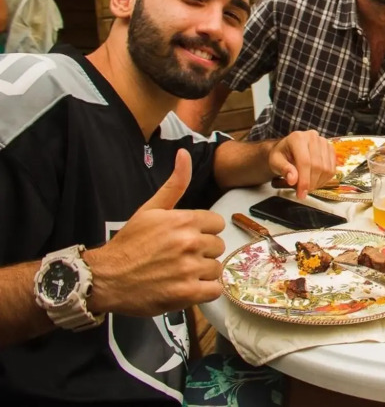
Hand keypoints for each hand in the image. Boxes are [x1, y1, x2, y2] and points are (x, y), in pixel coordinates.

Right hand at [86, 150, 225, 316]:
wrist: (104, 278)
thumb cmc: (129, 244)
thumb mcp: (150, 209)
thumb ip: (174, 184)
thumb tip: (184, 154)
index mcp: (183, 220)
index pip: (217, 223)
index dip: (204, 231)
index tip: (188, 238)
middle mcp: (189, 242)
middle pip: (218, 246)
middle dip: (203, 252)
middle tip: (181, 257)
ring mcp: (188, 268)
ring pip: (216, 268)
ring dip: (202, 272)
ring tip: (181, 273)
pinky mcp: (186, 293)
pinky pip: (214, 290)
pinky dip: (204, 291)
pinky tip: (187, 287)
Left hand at [269, 130, 334, 198]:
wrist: (287, 148)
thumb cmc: (281, 155)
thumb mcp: (275, 162)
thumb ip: (284, 169)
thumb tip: (293, 180)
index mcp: (297, 138)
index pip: (305, 162)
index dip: (304, 180)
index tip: (301, 194)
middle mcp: (313, 137)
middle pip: (317, 166)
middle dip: (311, 183)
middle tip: (303, 192)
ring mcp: (324, 142)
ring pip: (326, 169)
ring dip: (318, 183)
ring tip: (308, 186)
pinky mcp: (330, 149)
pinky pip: (332, 169)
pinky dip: (324, 179)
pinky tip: (315, 181)